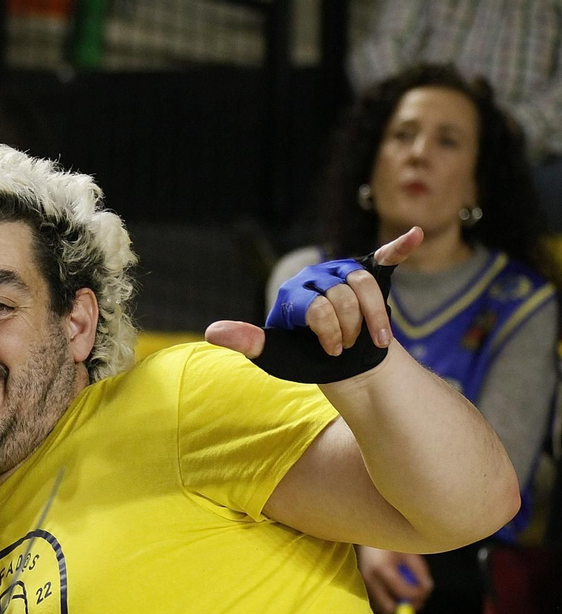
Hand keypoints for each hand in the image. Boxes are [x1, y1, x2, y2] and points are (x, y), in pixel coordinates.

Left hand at [205, 227, 421, 360]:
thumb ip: (248, 341)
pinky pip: (385, 257)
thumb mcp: (272, 354)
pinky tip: (415, 235)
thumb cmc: (303, 359)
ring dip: (375, 318)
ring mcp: (343, 274)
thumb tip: (212, 332)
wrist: (338, 364)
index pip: (319, 306)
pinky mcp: (368, 276)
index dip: (330, 331)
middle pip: (343, 297)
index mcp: (292, 292)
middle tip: (347, 346)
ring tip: (371, 339)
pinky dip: (400, 246)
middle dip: (350, 328)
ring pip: (365, 285)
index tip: (332, 350)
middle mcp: (316, 276)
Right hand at [357, 546, 432, 613]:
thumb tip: (427, 590)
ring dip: (398, 606)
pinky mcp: (363, 586)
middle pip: (388, 608)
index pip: (402, 591)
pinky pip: (378, 602)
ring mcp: (363, 584)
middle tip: (418, 601)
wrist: (366, 533)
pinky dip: (390, 601)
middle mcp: (369, 579)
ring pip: (382, 608)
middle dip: (406, 608)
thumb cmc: (391, 541)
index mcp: (381, 568)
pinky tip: (398, 590)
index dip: (418, 594)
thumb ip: (420, 572)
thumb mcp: (409, 553)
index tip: (426, 590)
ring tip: (409, 594)